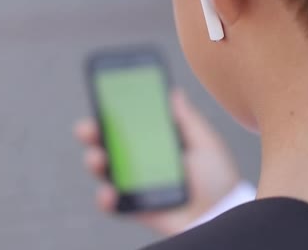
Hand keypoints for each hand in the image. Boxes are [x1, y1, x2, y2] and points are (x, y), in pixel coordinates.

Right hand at [74, 90, 239, 235]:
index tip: (101, 96)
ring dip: (94, 161)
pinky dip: (105, 198)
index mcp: (158, 141)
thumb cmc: (218, 179)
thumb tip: (173, 92)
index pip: (130, 123)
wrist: (222, 215)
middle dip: (92, 132)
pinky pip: (112, 203)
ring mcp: (136, 184)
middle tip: (86, 128)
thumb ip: (188, 120)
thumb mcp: (206, 143)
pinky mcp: (135, 208)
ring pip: (105, 170)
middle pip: (110, 143)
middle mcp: (142, 160)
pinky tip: (109, 192)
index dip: (113, 111)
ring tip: (97, 158)